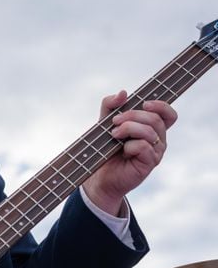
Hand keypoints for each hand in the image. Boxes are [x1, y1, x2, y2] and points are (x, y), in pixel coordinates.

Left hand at [82, 90, 177, 215]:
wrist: (98, 174)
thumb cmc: (104, 147)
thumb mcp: (104, 121)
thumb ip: (111, 105)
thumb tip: (123, 93)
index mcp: (152, 128)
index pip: (168, 114)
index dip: (161, 106)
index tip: (144, 103)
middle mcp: (158, 139)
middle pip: (155, 119)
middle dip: (132, 116)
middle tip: (114, 122)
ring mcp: (156, 152)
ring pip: (150, 131)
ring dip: (128, 128)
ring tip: (114, 135)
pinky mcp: (149, 163)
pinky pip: (144, 147)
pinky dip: (130, 145)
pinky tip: (122, 150)